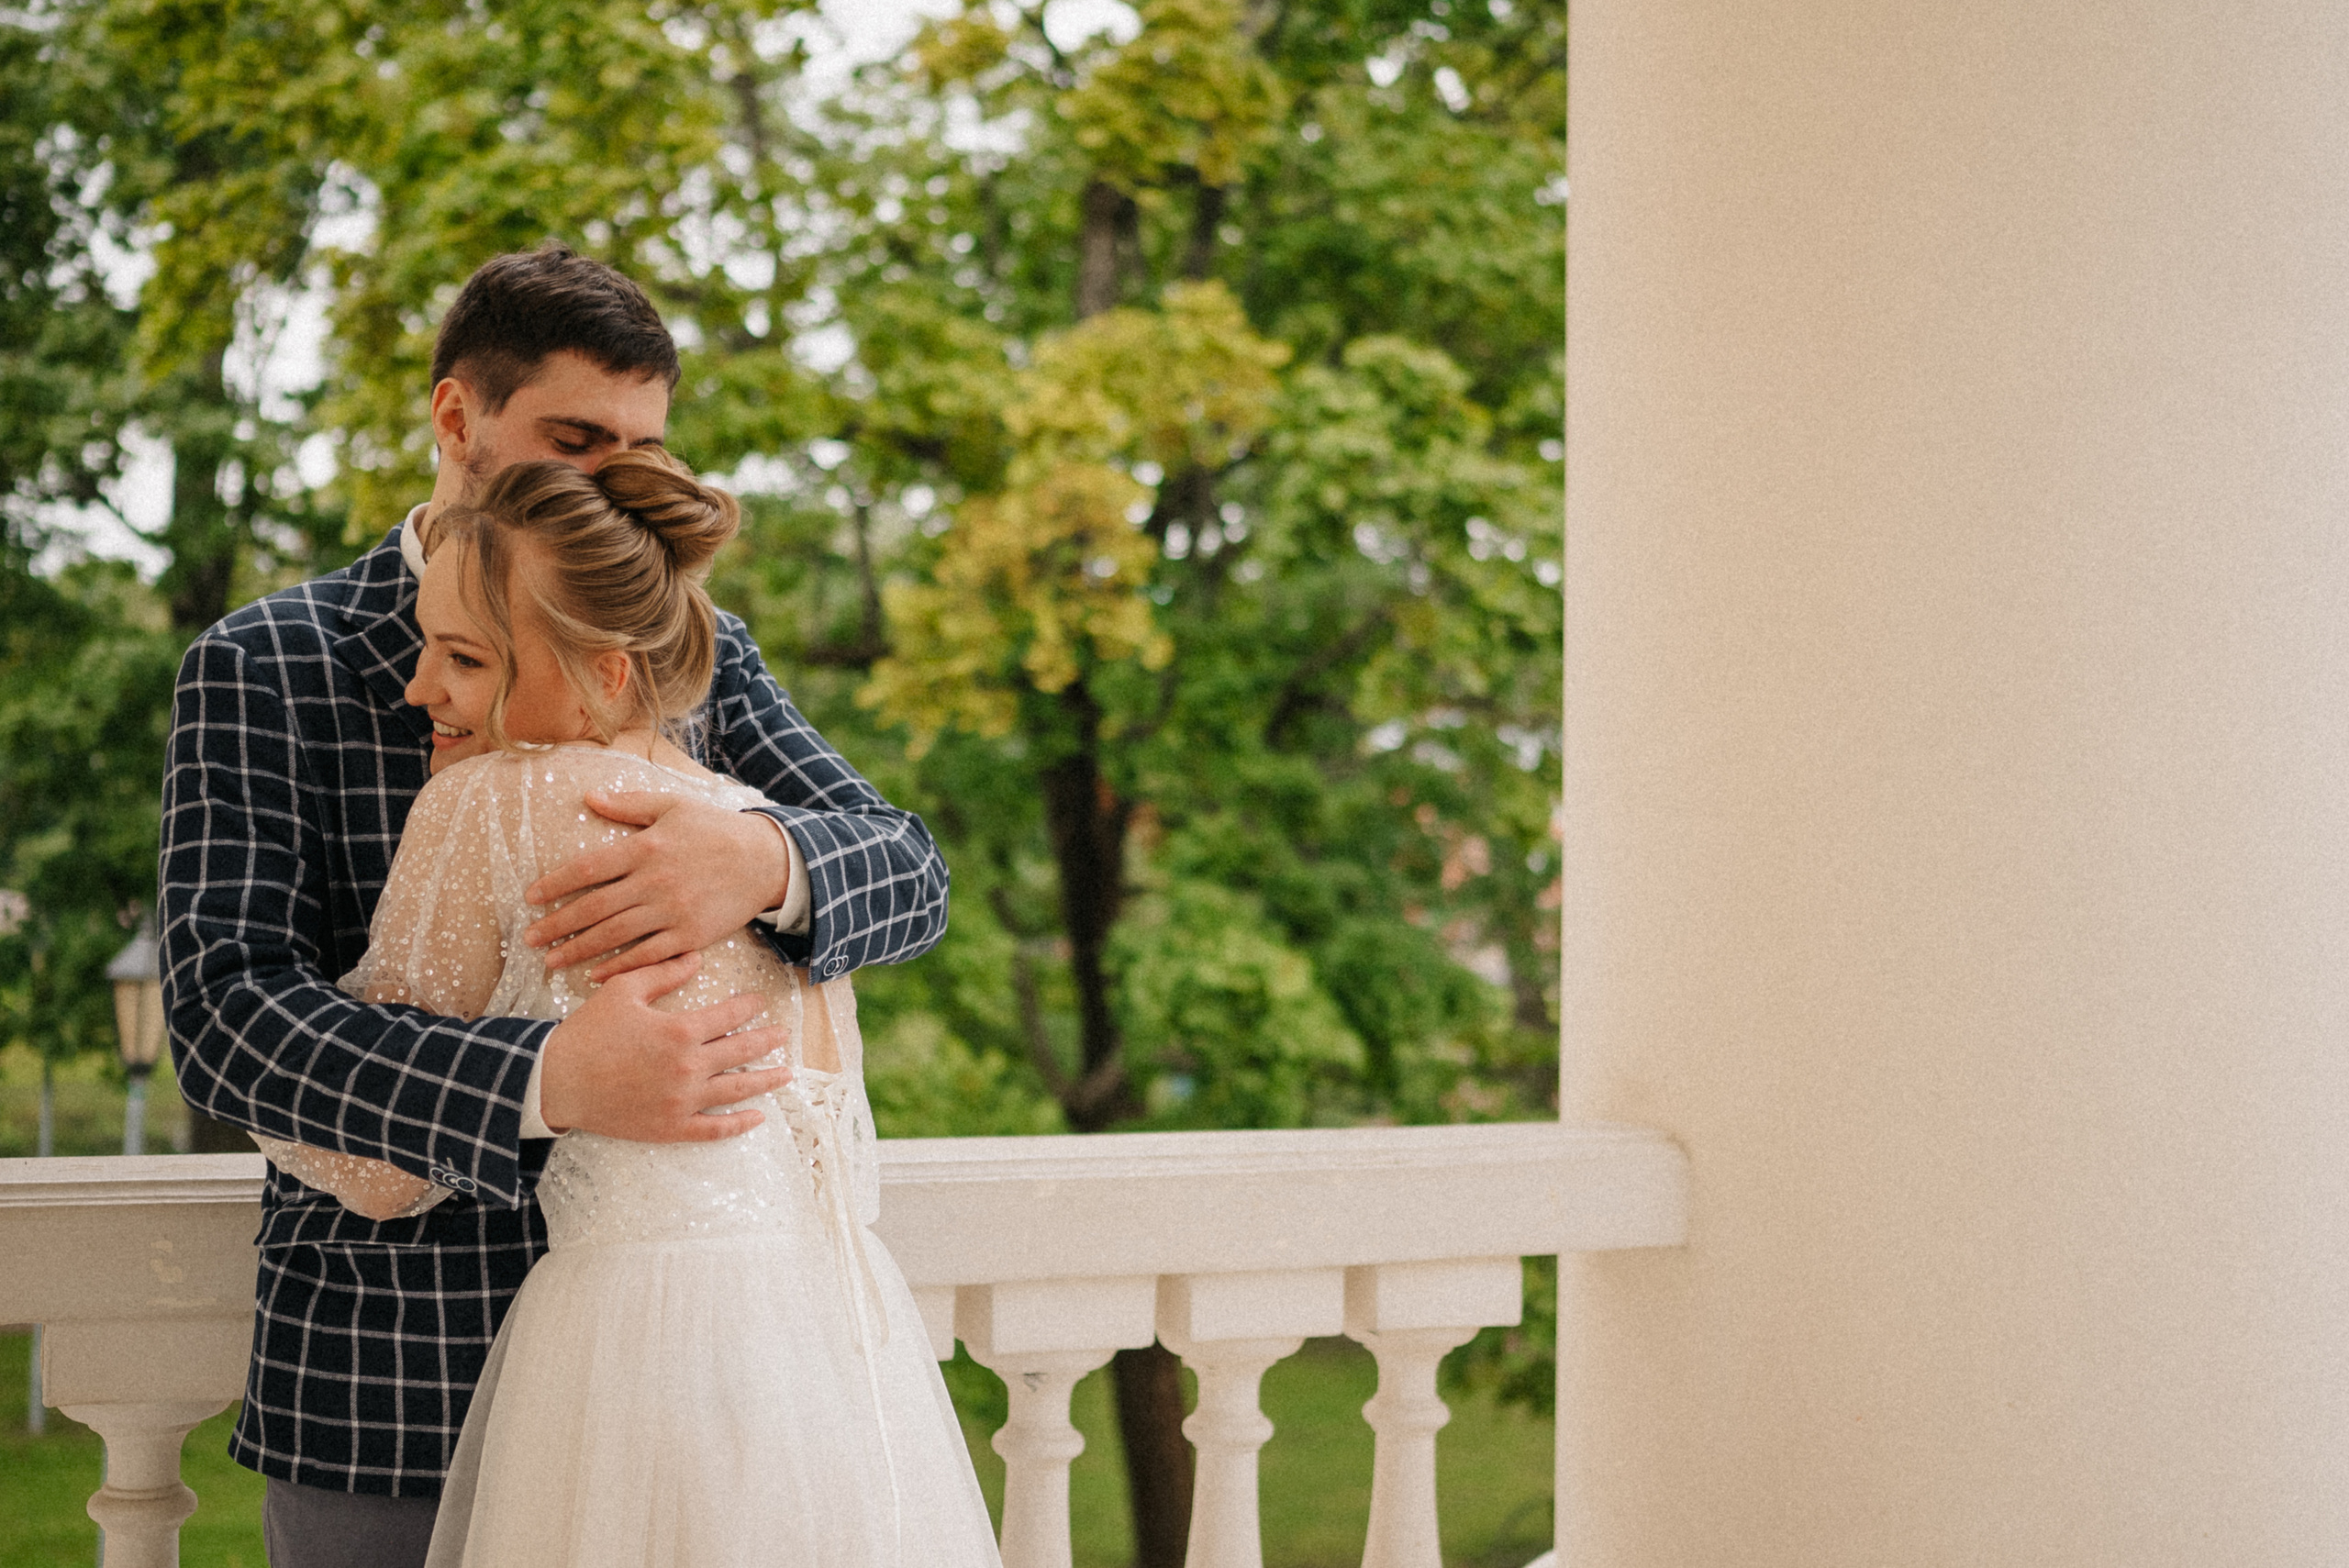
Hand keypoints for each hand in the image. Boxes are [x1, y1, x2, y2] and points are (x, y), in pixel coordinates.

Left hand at [524, 791, 791, 981]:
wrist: (765, 860)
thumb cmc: (716, 829)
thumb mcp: (673, 806)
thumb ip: (629, 804)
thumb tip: (589, 798)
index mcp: (646, 848)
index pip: (588, 869)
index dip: (555, 885)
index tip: (531, 898)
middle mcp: (654, 882)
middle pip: (594, 908)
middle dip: (557, 925)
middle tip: (530, 939)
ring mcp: (672, 912)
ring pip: (615, 935)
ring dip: (579, 950)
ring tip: (551, 960)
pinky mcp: (690, 936)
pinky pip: (647, 955)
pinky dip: (619, 967)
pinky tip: (596, 975)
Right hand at [536, 952, 792, 1140]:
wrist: (556, 1081)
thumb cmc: (588, 1033)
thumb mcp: (623, 990)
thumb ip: (663, 972)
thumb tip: (697, 957)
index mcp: (679, 1030)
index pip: (729, 1015)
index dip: (748, 1007)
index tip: (759, 1002)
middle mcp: (688, 1067)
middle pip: (741, 1052)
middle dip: (766, 1041)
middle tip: (782, 1035)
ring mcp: (682, 1101)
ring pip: (737, 1091)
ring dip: (766, 1081)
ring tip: (786, 1073)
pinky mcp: (671, 1128)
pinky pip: (714, 1130)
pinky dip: (739, 1125)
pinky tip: (758, 1117)